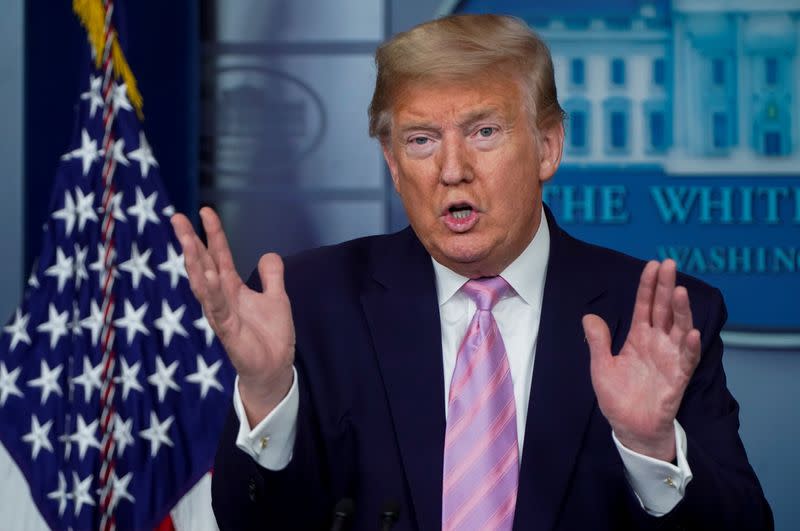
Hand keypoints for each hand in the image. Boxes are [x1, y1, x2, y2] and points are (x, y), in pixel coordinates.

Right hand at [171, 207, 294, 425]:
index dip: (213, 233)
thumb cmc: (270, 336)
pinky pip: (217, 308)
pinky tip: (208, 274)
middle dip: (190, 242)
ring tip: (188, 241)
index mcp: (231, 288)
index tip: (205, 211)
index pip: (219, 255)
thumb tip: (269, 254)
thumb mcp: (276, 298)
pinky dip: (212, 291)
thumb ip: (272, 276)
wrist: (274, 368)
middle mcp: (221, 299)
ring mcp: (221, 314)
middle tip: (177, 218)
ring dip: (195, 263)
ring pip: (203, 285)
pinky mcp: (227, 331)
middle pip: (202, 265)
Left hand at [582, 259, 701, 461]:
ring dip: (681, 312)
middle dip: (667, 287)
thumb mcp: (601, 366)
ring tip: (680, 292)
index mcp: (639, 338)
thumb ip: (598, 341)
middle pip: (664, 310)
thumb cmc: (618, 397)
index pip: (645, 306)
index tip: (653, 265)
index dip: (648, 286)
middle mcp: (657, 343)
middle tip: (670, 264)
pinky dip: (691, 347)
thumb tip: (588, 316)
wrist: (630, 428)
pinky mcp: (678, 378)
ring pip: (679, 330)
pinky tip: (692, 333)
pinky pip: (687, 360)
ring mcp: (670, 359)